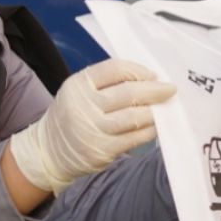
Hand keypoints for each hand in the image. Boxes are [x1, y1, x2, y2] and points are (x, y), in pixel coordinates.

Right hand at [9, 59, 174, 193]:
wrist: (49, 150)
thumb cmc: (73, 114)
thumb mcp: (79, 90)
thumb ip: (107, 82)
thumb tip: (148, 79)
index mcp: (79, 84)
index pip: (116, 69)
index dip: (139, 70)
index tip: (153, 75)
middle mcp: (84, 105)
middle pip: (129, 93)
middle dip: (155, 90)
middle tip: (170, 89)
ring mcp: (94, 129)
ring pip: (135, 117)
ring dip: (155, 111)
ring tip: (165, 107)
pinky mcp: (103, 149)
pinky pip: (135, 137)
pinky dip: (150, 130)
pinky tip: (156, 126)